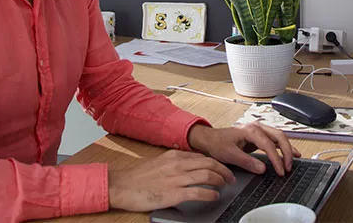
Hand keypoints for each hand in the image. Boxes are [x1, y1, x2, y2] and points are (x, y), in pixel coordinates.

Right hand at [107, 149, 235, 211]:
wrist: (121, 186)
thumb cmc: (137, 178)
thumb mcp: (158, 163)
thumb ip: (173, 164)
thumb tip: (187, 169)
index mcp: (173, 156)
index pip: (201, 156)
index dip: (216, 163)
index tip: (222, 168)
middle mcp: (177, 164)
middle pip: (209, 163)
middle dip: (223, 170)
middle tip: (230, 177)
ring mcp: (176, 178)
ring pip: (207, 175)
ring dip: (220, 180)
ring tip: (225, 185)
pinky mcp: (174, 193)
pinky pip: (198, 191)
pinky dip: (210, 193)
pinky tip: (214, 196)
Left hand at [187, 123, 300, 176]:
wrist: (210, 139)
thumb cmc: (217, 144)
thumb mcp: (229, 154)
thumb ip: (246, 162)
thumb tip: (262, 169)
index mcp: (250, 130)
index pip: (268, 144)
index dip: (276, 159)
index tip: (280, 171)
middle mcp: (257, 127)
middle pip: (279, 136)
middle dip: (286, 152)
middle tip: (288, 167)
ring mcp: (259, 131)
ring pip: (279, 137)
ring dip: (287, 149)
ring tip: (294, 161)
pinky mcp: (259, 136)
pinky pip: (275, 141)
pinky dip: (284, 147)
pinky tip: (292, 153)